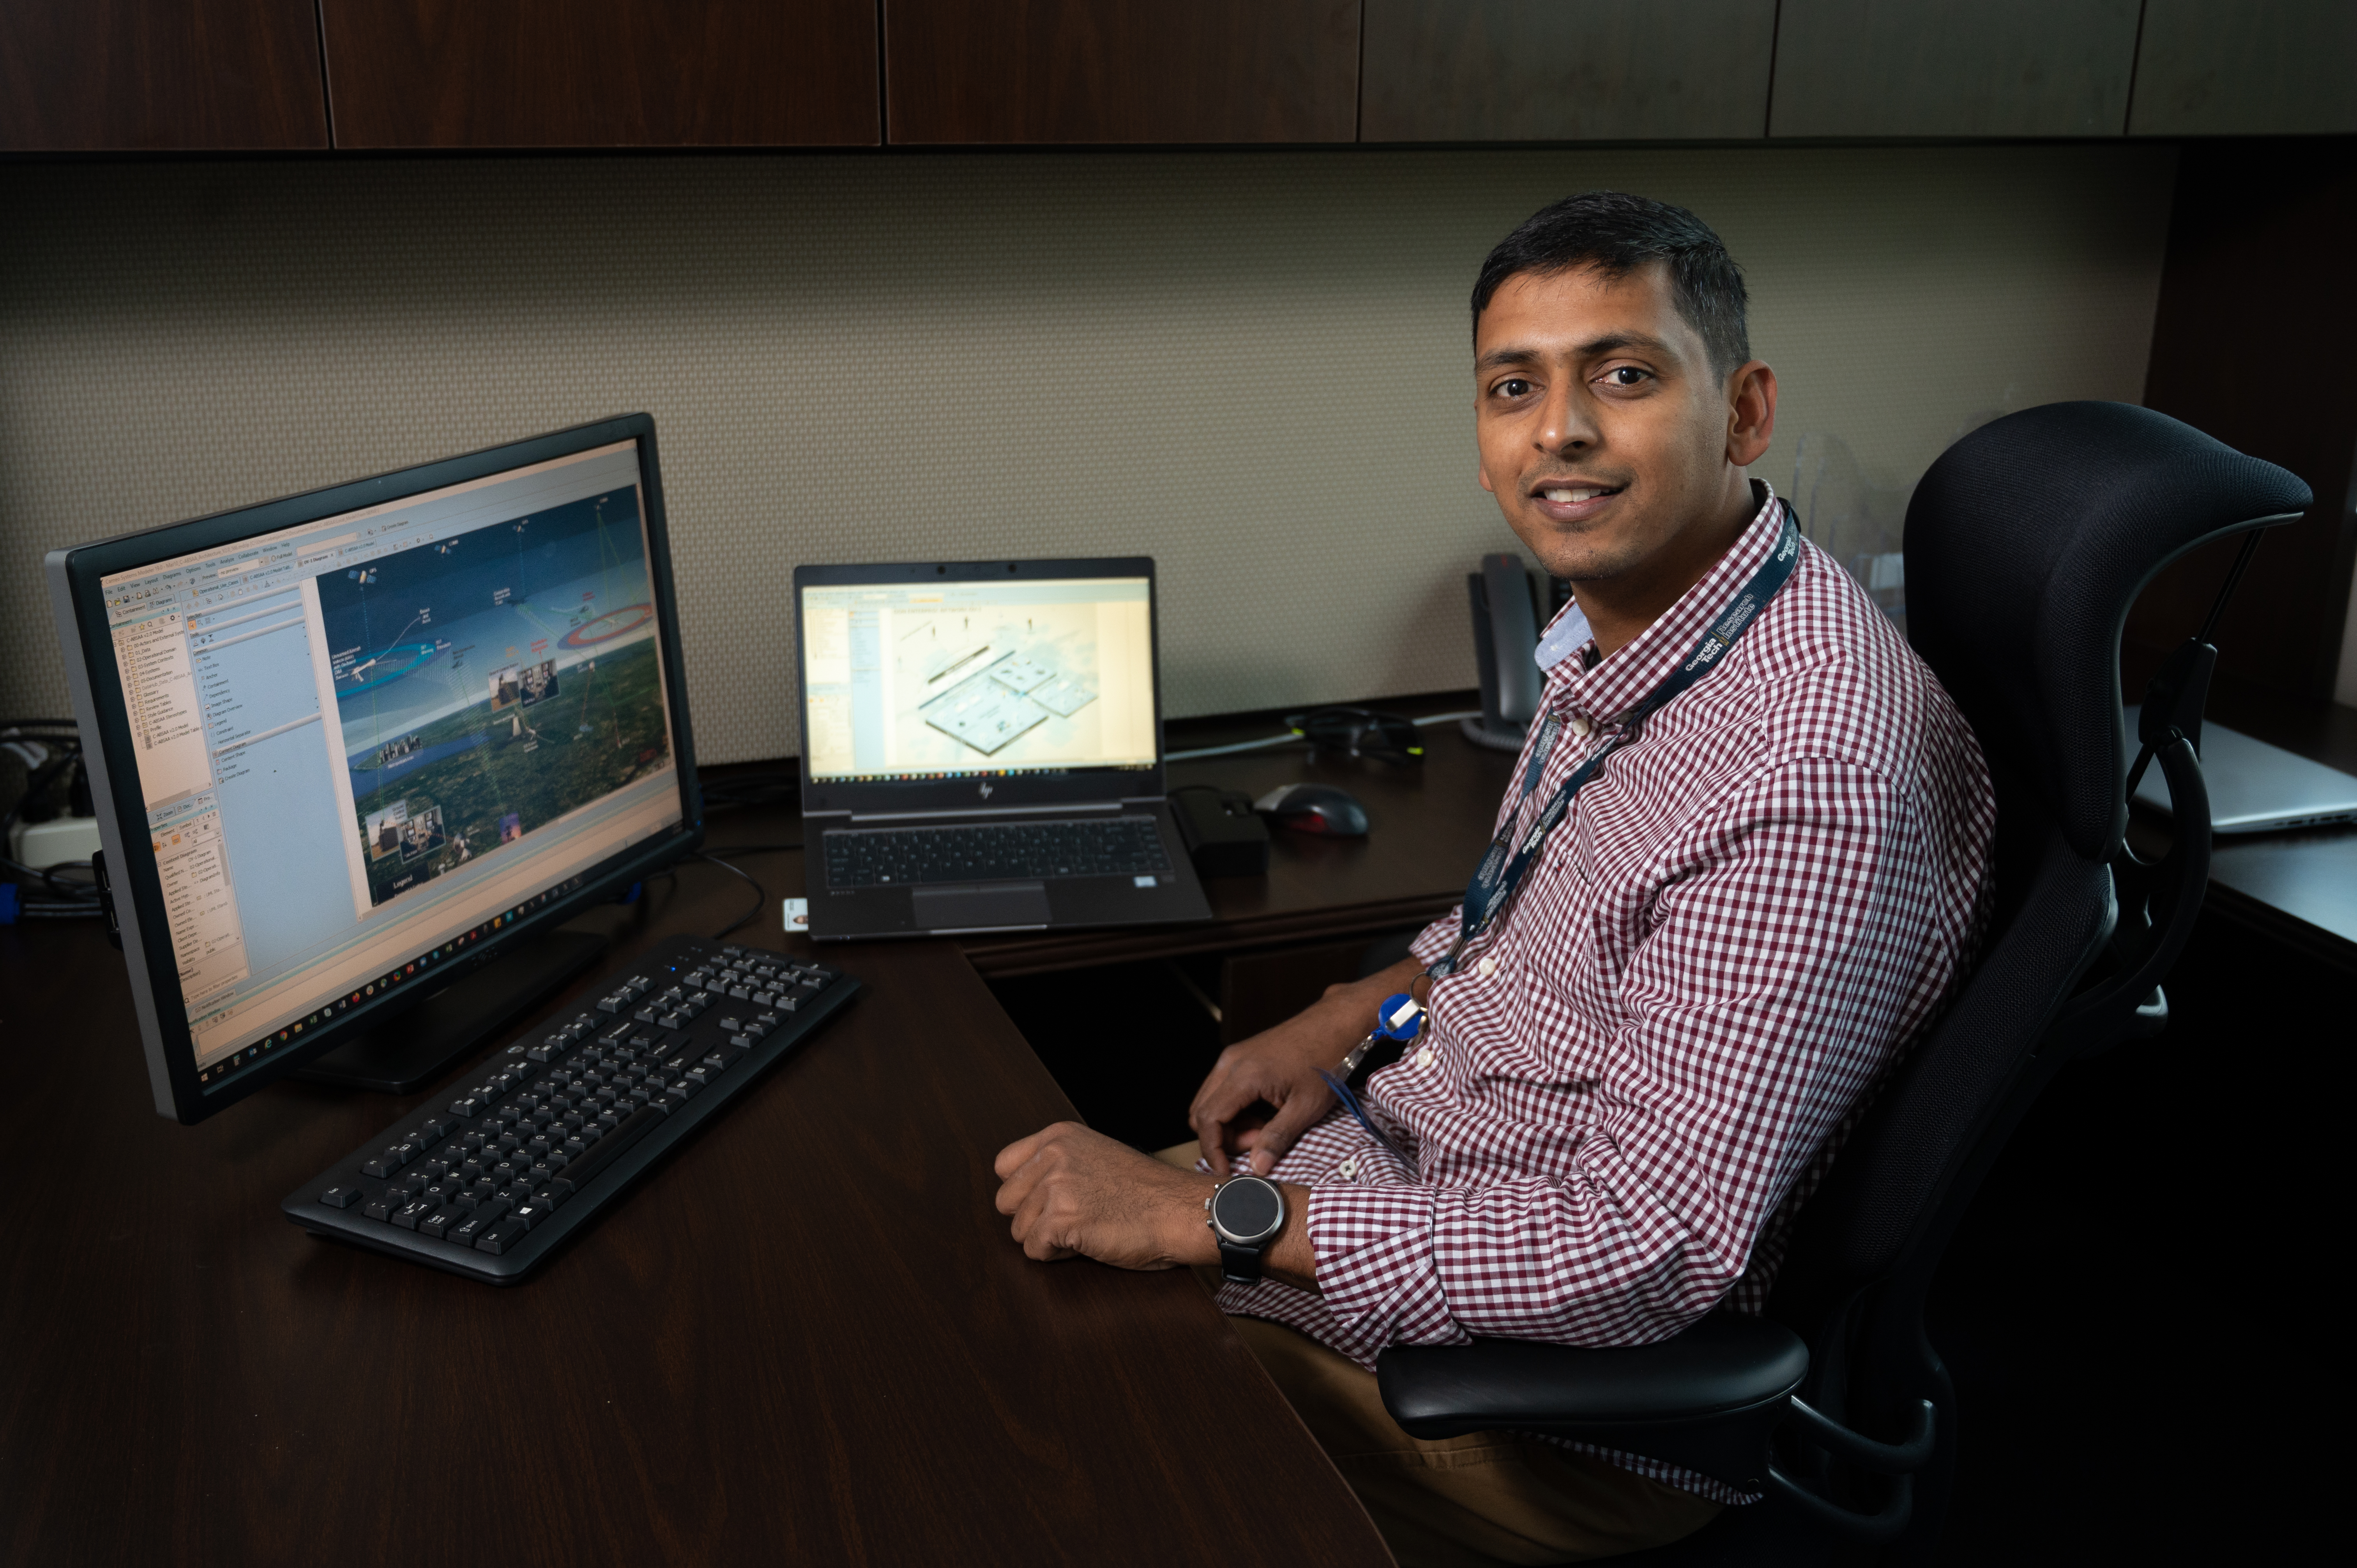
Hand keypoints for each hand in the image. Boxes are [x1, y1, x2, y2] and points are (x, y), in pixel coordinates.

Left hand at [993, 1122, 1212, 1268]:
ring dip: (1048, 1238)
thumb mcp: (1098, 1157)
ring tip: (1086, 1228)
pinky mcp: (1060, 1219)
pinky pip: (1034, 1250)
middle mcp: (1053, 1155)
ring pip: (1019, 1230)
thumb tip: (1024, 1189)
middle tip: (1073, 1218)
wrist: (1180, 1211)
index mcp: (1060, 1136)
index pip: (1004, 1165)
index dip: (1025, 1191)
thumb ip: (1060, 1163)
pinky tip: (1088, 1241)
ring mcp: (1055, 1186)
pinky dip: (1057, 1255)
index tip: (1050, 1199)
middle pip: (1006, 1201)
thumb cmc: (1148, 1193)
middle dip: (1034, 1218)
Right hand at [1189, 955, 1423, 1176]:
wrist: (1334, 1024)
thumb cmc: (1326, 1061)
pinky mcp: (1239, 1056)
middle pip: (1201, 1112)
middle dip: (1222, 1138)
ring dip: (1228, 1124)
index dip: (1212, 1150)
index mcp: (1243, 1075)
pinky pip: (1221, 1090)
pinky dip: (1233, 1110)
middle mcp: (1229, 1063)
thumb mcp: (1305, 1107)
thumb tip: (1257, 1167)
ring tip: (1263, 1129)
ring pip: (1209, 1101)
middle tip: (1257, 1145)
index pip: (1208, 1119)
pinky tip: (1262, 1114)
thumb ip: (1277, 1137)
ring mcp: (1232, 1057)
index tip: (1226, 1171)